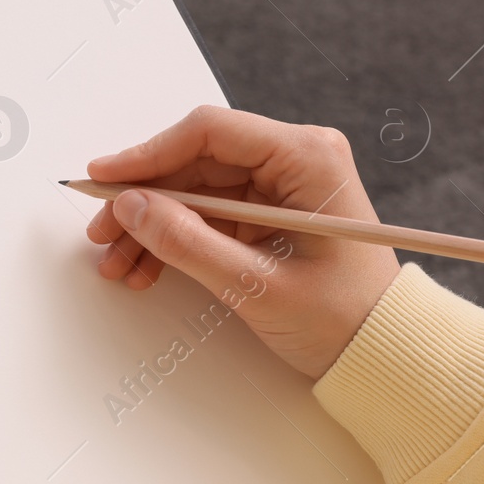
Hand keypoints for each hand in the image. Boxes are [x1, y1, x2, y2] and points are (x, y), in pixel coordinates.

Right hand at [84, 105, 400, 378]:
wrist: (382, 350)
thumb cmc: (344, 318)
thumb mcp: (258, 286)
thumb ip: (189, 244)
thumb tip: (132, 207)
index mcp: (307, 157)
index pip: (208, 133)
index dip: (147, 153)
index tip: (103, 178)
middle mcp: (294, 159)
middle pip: (193, 161)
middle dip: (143, 198)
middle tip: (101, 231)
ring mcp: (279, 185)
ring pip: (192, 189)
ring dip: (151, 224)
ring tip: (117, 261)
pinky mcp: (267, 213)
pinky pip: (206, 214)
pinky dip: (173, 238)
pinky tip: (145, 267)